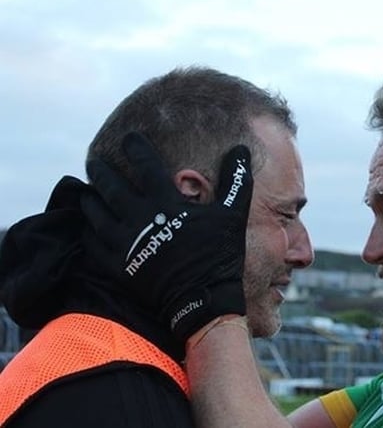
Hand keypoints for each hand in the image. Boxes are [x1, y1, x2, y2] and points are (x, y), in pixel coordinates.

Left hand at [81, 132, 252, 342]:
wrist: (203, 299)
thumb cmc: (219, 254)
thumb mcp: (232, 215)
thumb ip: (235, 180)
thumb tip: (240, 149)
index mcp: (166, 203)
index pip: (145, 165)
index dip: (136, 148)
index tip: (129, 138)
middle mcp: (140, 218)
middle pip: (111, 187)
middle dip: (101, 171)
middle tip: (94, 162)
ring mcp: (126, 243)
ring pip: (97, 214)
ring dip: (91, 199)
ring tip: (88, 191)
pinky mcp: (118, 265)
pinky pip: (94, 243)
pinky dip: (89, 231)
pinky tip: (88, 226)